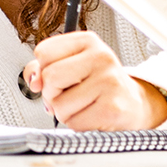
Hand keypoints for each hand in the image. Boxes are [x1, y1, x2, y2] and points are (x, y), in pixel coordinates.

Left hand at [22, 31, 166, 129]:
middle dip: (52, 94)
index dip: (42, 71)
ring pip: (59, 104)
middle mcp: (101, 56)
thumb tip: (33, 79)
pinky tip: (91, 116)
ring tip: (83, 106)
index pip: (44, 52)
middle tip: (69, 95)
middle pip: (50, 77)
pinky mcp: (112, 107)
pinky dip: (77, 125)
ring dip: (65, 113)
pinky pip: (74, 122)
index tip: (56, 79)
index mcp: (87, 40)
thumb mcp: (71, 66)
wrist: (133, 104)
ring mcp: (109, 81)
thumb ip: (42, 67)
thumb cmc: (97, 85)